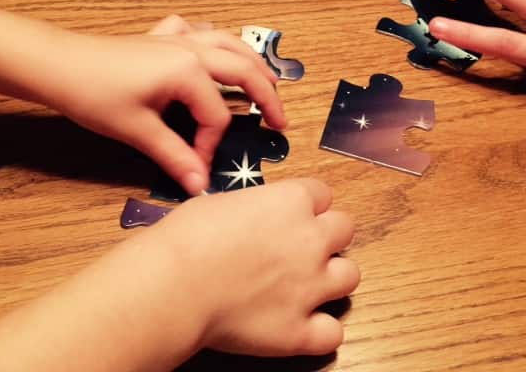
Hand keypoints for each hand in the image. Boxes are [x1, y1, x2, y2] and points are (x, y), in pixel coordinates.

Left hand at [51, 15, 285, 193]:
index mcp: (189, 71)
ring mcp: (179, 38)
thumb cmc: (95, 94)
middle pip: (243, 70)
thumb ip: (174, 156)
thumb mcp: (138, 130)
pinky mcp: (162, 36)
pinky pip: (199, 32)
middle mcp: (193, 49)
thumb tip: (200, 186)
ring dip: (252, 61)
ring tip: (269, 80)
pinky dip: (214, 40)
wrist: (57, 63)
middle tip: (282, 121)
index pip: (216, 115)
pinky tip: (214, 47)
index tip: (198, 169)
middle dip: (267, 96)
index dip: (211, 146)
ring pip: (229, 43)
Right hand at [156, 179, 358, 357]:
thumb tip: (255, 219)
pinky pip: (333, 332)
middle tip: (303, 246)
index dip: (308, 204)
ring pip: (351, 276)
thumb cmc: (189, 235)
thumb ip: (255, 209)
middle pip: (345, 228)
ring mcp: (310, 286)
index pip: (322, 193)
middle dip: (328, 235)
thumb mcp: (224, 202)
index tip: (294, 214)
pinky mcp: (299, 330)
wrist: (174, 283)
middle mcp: (310, 239)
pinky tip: (303, 325)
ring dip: (332, 278)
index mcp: (292, 201)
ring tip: (308, 284)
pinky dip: (321, 330)